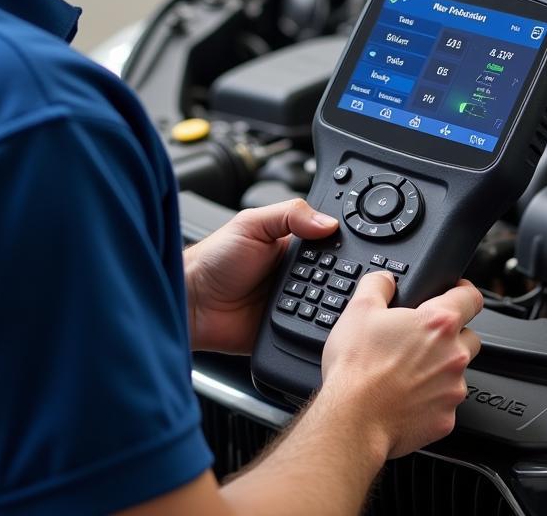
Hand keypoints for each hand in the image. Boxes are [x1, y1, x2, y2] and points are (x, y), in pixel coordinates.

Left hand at [184, 198, 337, 354]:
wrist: (193, 303)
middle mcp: (298, 273)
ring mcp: (295, 302)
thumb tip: (327, 221)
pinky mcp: (289, 328)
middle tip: (340, 279)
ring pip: (329, 305)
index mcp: (293, 244)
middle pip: (336, 276)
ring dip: (333, 305)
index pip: (329, 243)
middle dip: (342, 278)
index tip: (354, 249)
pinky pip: (312, 330)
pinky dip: (319, 329)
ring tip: (333, 302)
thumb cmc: (214, 259)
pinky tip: (322, 325)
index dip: (341, 245)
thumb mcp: (251, 223)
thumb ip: (289, 215)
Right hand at [321, 272, 482, 458]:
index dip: (463, 291)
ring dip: (439, 370)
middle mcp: (454, 355)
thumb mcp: (359, 309)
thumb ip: (378, 284)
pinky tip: (405, 396)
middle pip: (468, 337)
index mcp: (438, 323)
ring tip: (406, 372)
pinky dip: (430, 399)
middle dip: (450, 336)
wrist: (353, 419)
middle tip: (420, 339)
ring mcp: (453, 390)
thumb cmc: (357, 367)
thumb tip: (385, 279)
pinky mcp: (447, 419)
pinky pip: (445, 403)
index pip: (471, 297)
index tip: (455, 294)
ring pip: (456, 373)